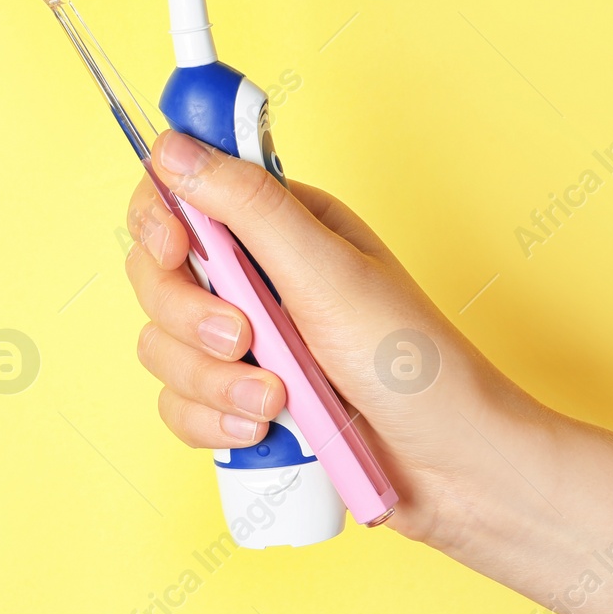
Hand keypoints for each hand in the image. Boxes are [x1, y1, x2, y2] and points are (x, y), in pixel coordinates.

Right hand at [123, 130, 542, 548]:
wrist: (452, 466)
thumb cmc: (411, 360)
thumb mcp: (326, 271)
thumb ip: (246, 205)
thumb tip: (171, 147)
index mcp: (283, 223)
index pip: (183, 193)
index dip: (160, 219)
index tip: (173, 250)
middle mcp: (258, 275)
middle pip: (159, 275)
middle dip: (191, 317)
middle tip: (242, 337)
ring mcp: (248, 341)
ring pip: (163, 345)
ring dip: (211, 380)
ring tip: (274, 400)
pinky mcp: (241, 398)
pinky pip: (180, 404)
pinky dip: (213, 421)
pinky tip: (261, 430)